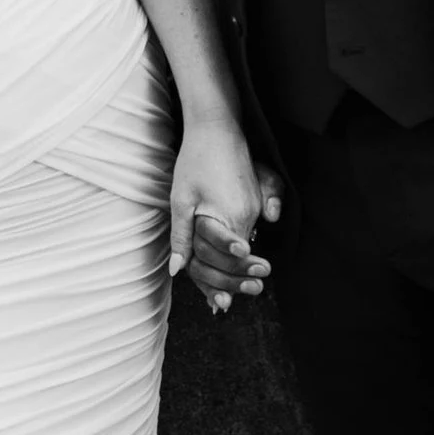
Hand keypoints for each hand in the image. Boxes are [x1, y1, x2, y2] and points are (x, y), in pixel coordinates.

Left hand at [167, 118, 276, 315]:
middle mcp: (248, 215)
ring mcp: (255, 208)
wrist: (218, 128)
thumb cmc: (195, 162)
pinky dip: (239, 250)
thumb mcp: (181, 200)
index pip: (224, 258)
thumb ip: (182, 236)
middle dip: (232, 282)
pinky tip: (232, 264)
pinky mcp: (256, 201)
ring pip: (244, 247)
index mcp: (229, 216)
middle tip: (223, 305)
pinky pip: (247, 231)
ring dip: (236, 271)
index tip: (219, 303)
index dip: (219, 280)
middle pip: (238, 259)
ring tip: (230, 294)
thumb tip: (177, 269)